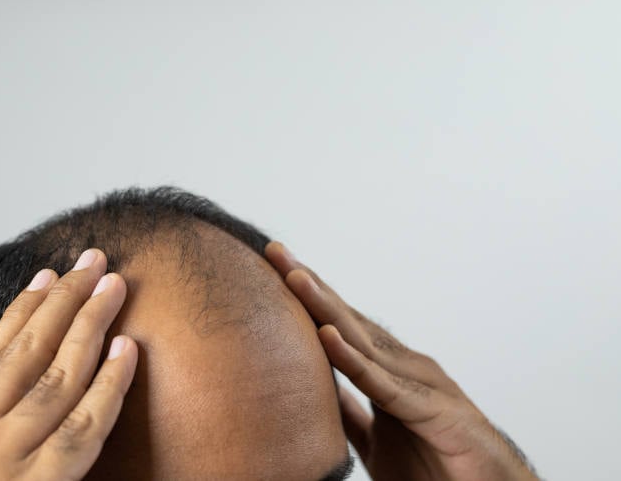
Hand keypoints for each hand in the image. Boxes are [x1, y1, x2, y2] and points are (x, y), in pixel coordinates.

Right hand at [0, 249, 137, 480]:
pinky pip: (83, 427)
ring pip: (55, 377)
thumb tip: (25, 385)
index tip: (46, 277)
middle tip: (92, 261)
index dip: (21, 312)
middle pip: (26, 354)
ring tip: (114, 286)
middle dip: (63, 302)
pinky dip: (109, 384)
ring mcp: (4, 464)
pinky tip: (128, 349)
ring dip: (88, 326)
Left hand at [265, 242, 537, 480]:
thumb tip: (323, 393)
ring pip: (362, 341)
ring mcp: (422, 384)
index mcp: (388, 369)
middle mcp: (404, 366)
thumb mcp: (376, 437)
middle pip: (346, 319)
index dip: (306, 296)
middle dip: (309, 285)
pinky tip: (327, 337)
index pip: (338, 323)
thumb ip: (352, 412)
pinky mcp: (435, 411)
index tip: (274, 266)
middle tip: (274, 250)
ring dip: (326, 308)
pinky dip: (354, 361)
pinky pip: (383, 386)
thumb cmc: (436, 465)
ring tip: (294, 277)